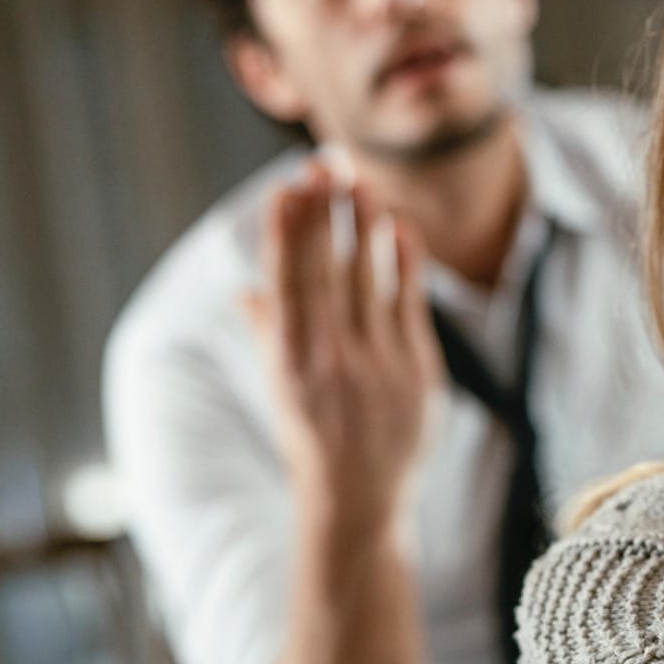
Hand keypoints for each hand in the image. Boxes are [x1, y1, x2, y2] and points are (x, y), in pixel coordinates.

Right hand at [242, 162, 441, 539]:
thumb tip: (246, 289)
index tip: (287, 189)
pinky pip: (410, 303)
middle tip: (324, 165)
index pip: (287, 283)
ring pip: (369, 279)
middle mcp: (330, 358)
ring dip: (364, 226)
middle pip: (327, 271)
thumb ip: (269, 334)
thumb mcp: (279, 389)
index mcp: (288, 362)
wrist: (360, 498)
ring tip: (360, 182)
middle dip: (325, 216)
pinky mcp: (417, 368)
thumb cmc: (313, 440)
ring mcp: (376, 363)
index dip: (287, 234)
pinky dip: (404, 263)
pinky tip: (399, 227)